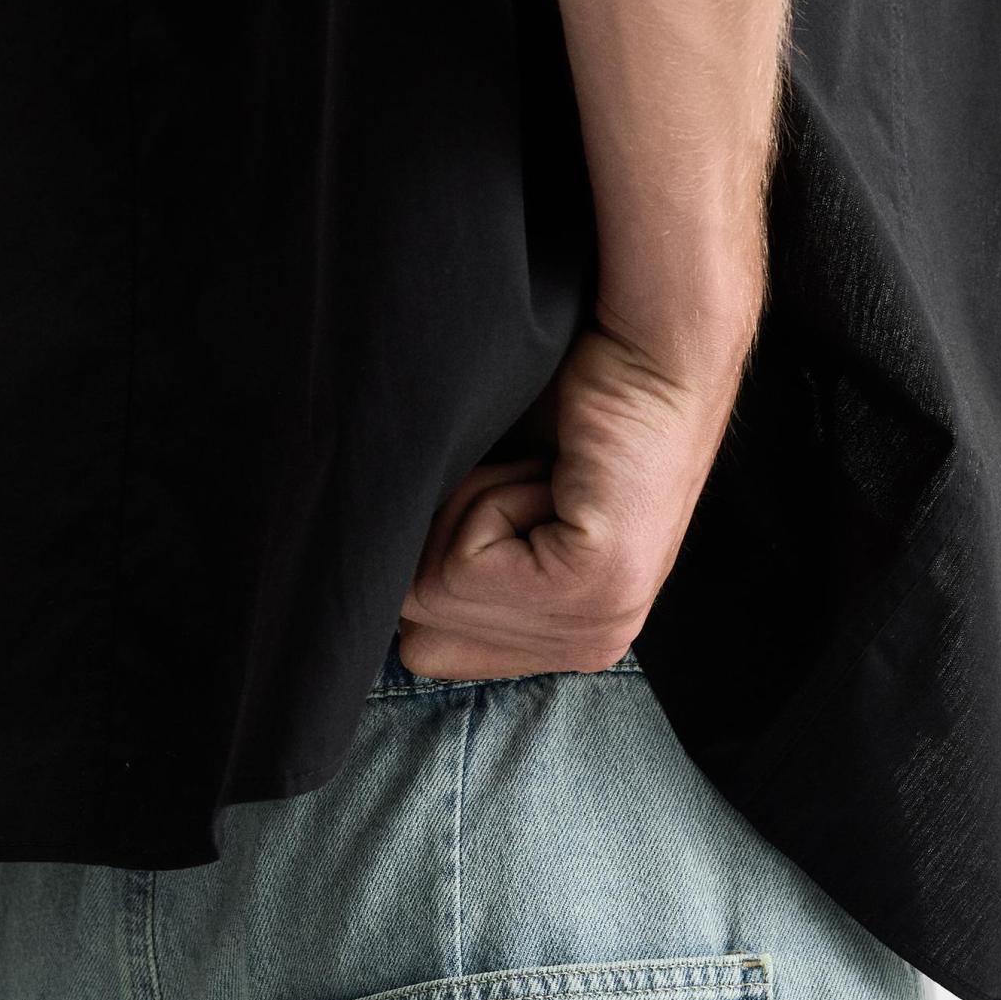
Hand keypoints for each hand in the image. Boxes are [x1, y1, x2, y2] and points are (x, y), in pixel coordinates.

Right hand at [397, 315, 748, 680]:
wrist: (648, 348)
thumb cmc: (565, 409)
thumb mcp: (490, 505)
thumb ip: (441, 557)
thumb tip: (352, 572)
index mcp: (567, 644)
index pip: (425, 651)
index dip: (433, 560)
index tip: (500, 503)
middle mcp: (588, 649)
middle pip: (417, 629)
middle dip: (445, 537)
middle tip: (521, 482)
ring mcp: (597, 626)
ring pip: (432, 590)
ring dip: (471, 506)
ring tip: (541, 474)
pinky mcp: (594, 587)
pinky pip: (463, 565)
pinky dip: (488, 497)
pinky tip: (553, 474)